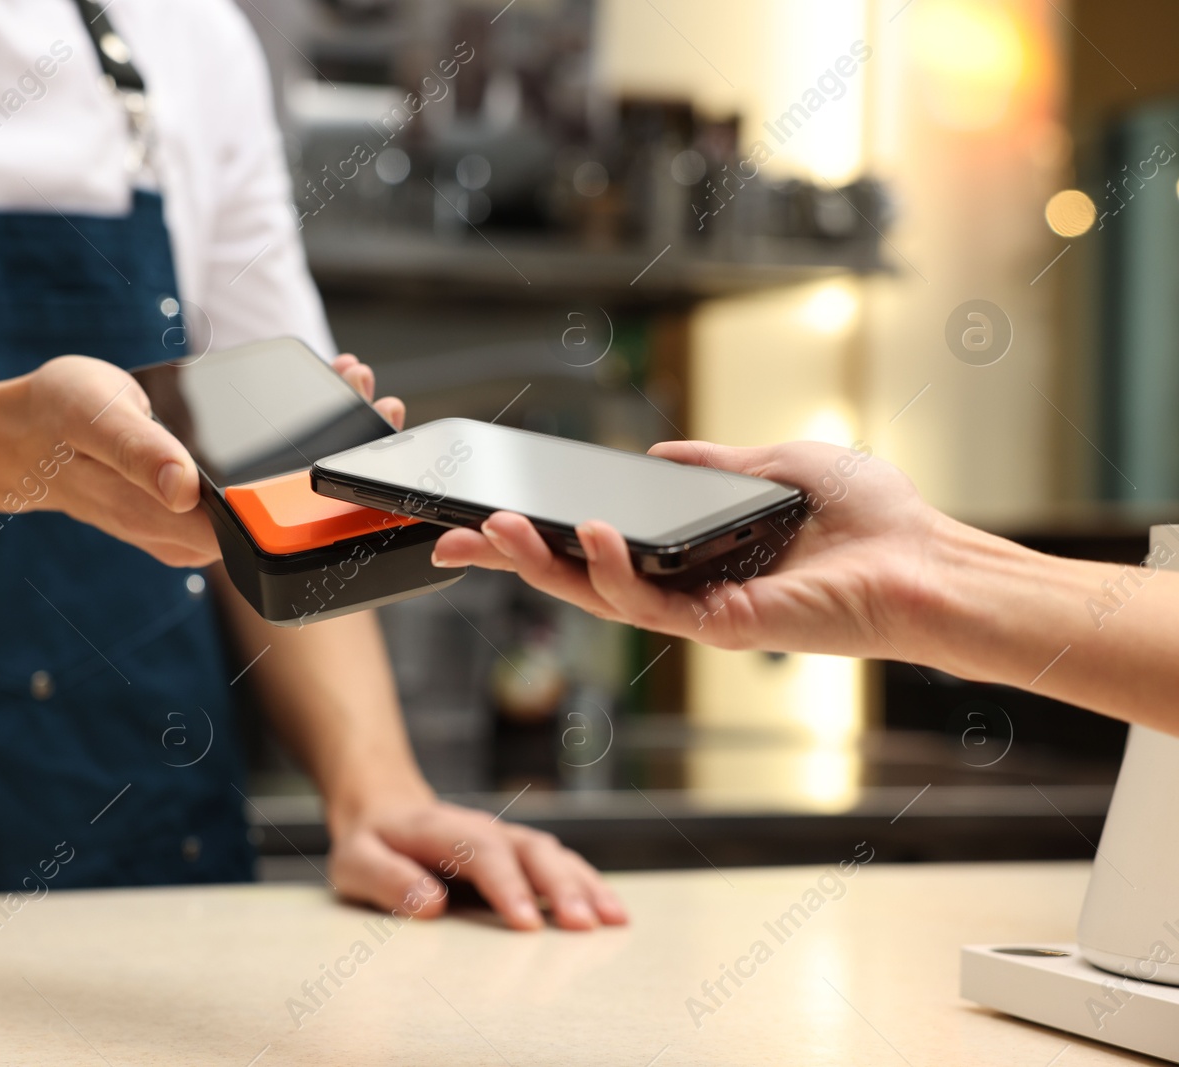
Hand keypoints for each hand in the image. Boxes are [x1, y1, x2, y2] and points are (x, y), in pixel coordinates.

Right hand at [8, 352, 400, 567]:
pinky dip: (286, 443)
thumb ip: (139, 453)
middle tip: (381, 402)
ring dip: (317, 445)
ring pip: (272, 491)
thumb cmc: (53, 419)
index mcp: (170, 522)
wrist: (19, 437)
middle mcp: (189, 533)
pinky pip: (252, 478)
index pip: (264, 517)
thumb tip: (184, 487)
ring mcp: (193, 521)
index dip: (319, 484)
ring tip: (357, 391)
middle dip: (335, 455)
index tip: (361, 433)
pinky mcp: (193, 501)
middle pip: (281, 505)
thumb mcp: (94, 419)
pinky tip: (312, 406)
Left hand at [327, 794, 627, 930]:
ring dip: (585, 886)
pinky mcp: (521, 858)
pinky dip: (589, 886)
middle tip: (582, 926)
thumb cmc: (371, 844)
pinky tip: (613, 913)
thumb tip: (429, 903)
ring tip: (614, 921)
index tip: (525, 925)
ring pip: (554, 856)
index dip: (506, 886)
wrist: (386, 811)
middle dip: (560, 887)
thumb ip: (386, 879)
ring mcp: (507, 841)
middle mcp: (485, 829)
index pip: (481, 852)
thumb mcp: (355, 861)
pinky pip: (561, 867)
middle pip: (530, 851)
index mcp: (442, 829)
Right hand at [430, 440, 946, 661]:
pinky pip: (652, 604)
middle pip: (578, 577)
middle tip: (452, 541)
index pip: (598, 545)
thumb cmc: (871, 520)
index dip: (542, 534)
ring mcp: (700, 612)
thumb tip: (658, 453)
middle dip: (512, 559)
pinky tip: (593, 538)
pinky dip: (615, 572)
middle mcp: (686, 588)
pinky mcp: (724, 627)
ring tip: (500, 533)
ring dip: (543, 566)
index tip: (488, 513)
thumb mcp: (776, 466)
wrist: (928, 563)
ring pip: (599, 597)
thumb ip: (711, 465)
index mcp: (691, 553)